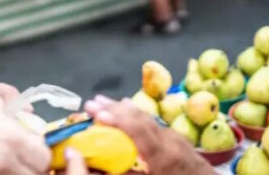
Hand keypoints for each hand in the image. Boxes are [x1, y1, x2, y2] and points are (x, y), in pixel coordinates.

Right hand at [0, 91, 49, 174]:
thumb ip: (14, 118)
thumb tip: (26, 126)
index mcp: (10, 139)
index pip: (44, 158)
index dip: (43, 153)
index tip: (37, 149)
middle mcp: (1, 162)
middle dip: (34, 167)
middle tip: (27, 160)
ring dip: (17, 173)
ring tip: (9, 164)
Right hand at [79, 96, 214, 174]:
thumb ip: (128, 174)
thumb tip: (101, 169)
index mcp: (164, 157)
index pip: (138, 130)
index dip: (117, 120)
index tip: (96, 114)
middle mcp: (170, 142)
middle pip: (139, 119)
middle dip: (113, 109)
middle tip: (90, 103)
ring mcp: (176, 138)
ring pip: (147, 117)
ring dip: (122, 108)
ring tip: (102, 100)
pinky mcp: (178, 139)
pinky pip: (154, 121)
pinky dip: (136, 113)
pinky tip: (127, 107)